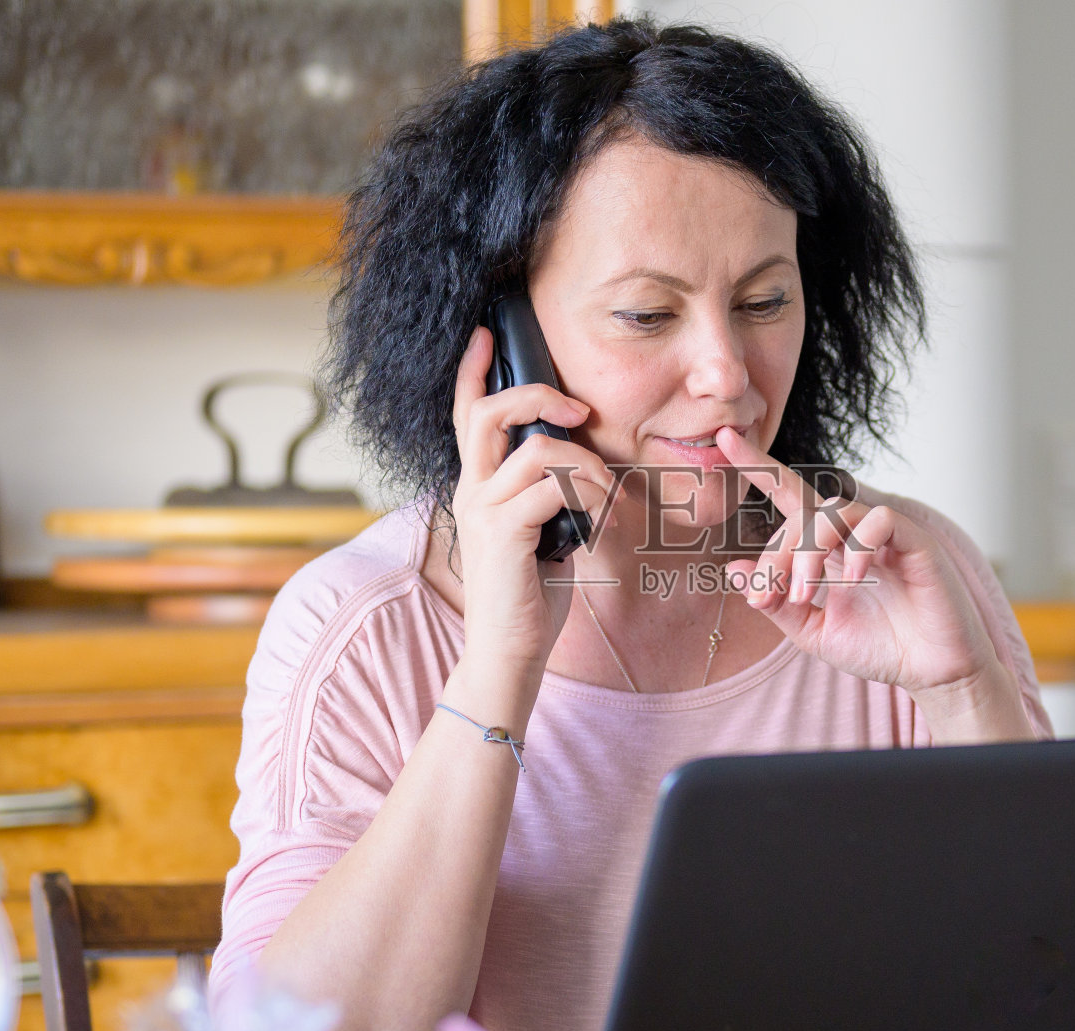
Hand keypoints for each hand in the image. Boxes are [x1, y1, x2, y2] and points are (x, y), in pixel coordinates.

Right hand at [449, 327, 622, 695]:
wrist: (509, 652)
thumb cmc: (530, 595)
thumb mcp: (540, 532)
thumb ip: (547, 495)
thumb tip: (580, 465)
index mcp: (477, 487)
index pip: (466, 416)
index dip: (472, 372)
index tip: (485, 334)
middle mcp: (471, 492)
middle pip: (488, 414)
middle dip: (535, 394)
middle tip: (578, 409)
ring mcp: (483, 512)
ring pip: (536, 451)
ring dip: (587, 465)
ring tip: (608, 494)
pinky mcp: (504, 534)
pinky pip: (552, 488)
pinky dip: (589, 496)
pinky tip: (602, 519)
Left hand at [717, 427, 1030, 740]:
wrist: (931, 675)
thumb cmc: (879, 650)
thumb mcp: (813, 631)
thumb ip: (777, 602)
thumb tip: (733, 571)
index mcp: (830, 549)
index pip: (791, 498)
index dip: (760, 467)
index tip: (725, 440)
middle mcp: (856, 534)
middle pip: (802, 514)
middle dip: (776, 554)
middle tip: (769, 596)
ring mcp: (887, 535)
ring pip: (834, 510)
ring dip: (807, 552)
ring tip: (805, 595)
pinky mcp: (918, 542)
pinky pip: (879, 521)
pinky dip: (857, 546)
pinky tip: (852, 578)